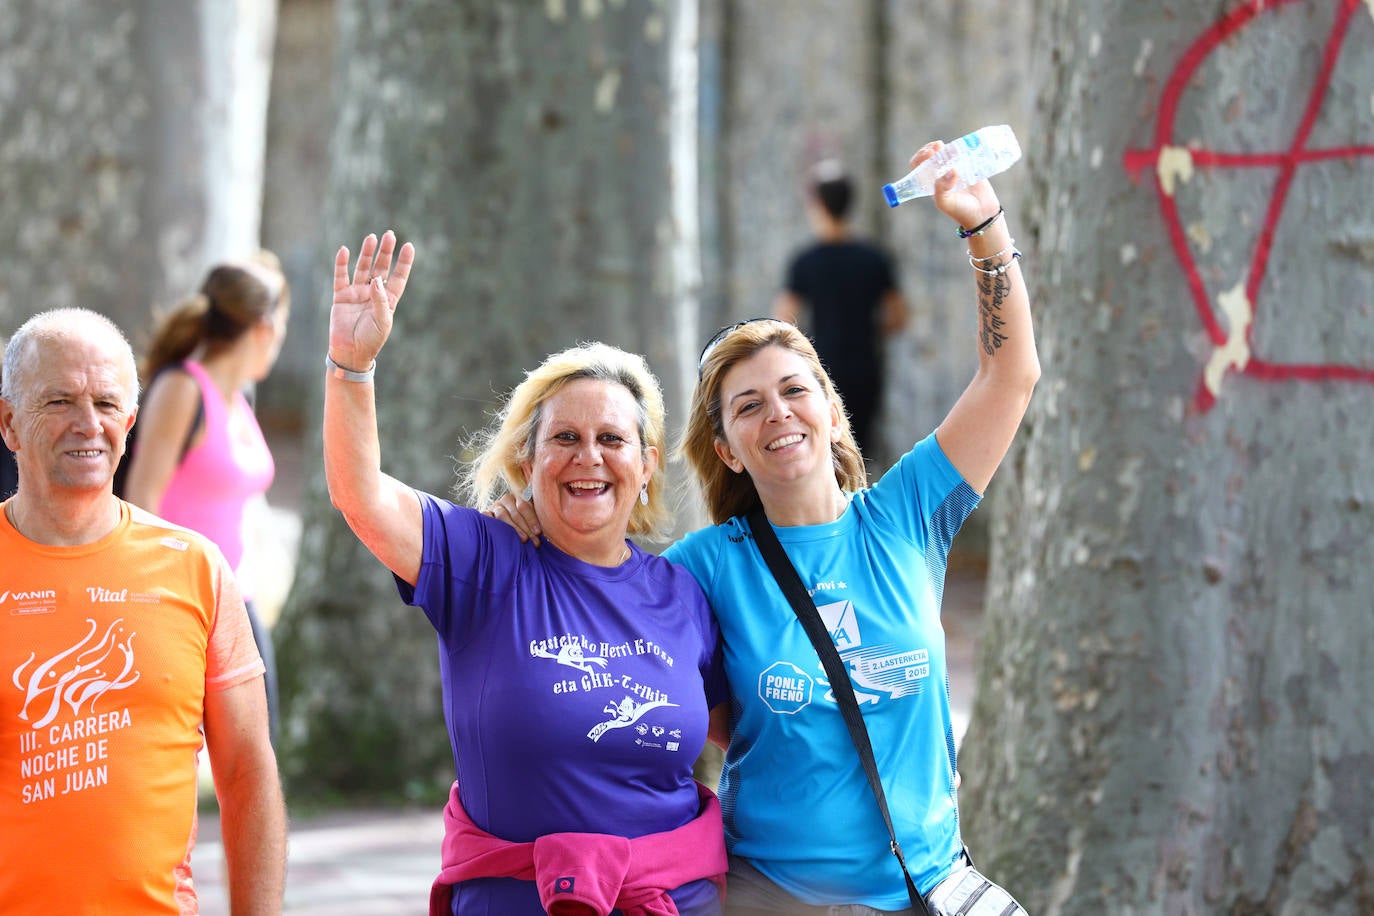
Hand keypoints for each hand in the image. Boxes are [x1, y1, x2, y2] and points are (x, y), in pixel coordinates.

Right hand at [329, 230, 414, 370]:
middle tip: (390, 235)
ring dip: (367, 253)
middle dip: (385, 252)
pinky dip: (342, 264)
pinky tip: (345, 250)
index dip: (404, 262)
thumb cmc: (371, 340)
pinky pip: (341, 276)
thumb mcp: (382, 321)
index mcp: (388, 300)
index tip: (409, 246)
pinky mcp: (341, 296)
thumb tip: (376, 280)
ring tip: (372, 238)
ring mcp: (356, 293)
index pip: (398, 277)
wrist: (350, 353)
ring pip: (362, 268)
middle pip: (380, 268)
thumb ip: (381, 300)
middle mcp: (373, 293)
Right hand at [484, 491, 541, 544]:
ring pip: (502, 515)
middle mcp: (506, 499)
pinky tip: (499, 532)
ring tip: (523, 539)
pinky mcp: (486, 513)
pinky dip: (491, 523)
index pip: (524, 506)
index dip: (532, 519)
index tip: (538, 532)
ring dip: (514, 528)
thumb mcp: (530, 515)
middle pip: (515, 513)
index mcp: (518, 496)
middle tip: (533, 540)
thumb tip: (542, 531)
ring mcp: (495, 506)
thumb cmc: (523, 519)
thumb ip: (535, 518)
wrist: (505, 514)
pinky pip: (486, 516)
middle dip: (526, 528)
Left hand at [907, 141, 1001, 229]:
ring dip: (947, 147)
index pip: (918, 166)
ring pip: (947, 152)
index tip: (928, 154)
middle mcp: (941, 174)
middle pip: (931, 155)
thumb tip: (951, 171)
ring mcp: (955, 168)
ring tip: (952, 150)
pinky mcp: (970, 165)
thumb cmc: (960, 211)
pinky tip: (962, 149)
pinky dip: (962, 148)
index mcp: (931, 182)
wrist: (982, 213)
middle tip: (938, 146)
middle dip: (932, 148)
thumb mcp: (945, 203)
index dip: (920, 157)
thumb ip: (941, 189)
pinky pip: (964, 153)